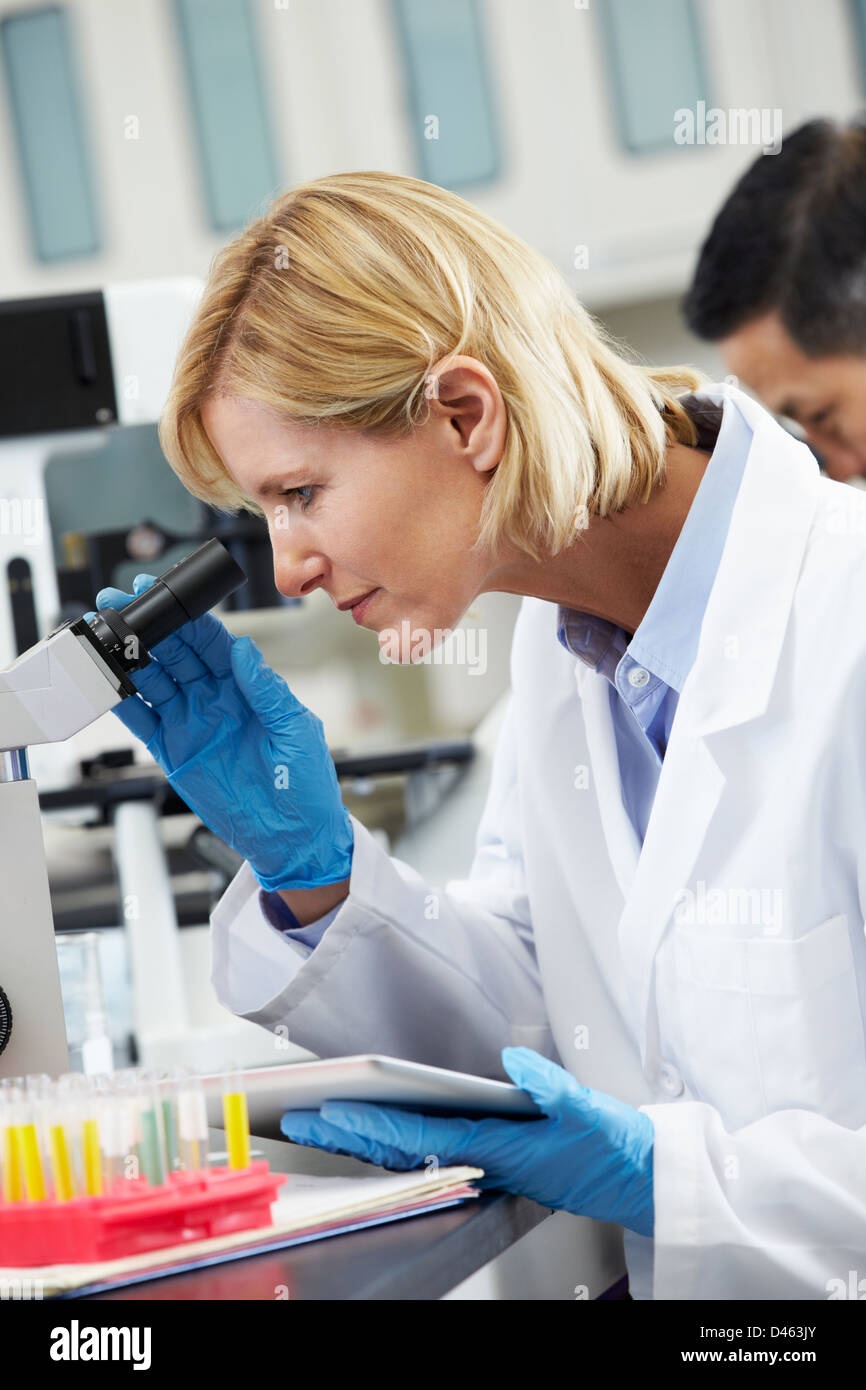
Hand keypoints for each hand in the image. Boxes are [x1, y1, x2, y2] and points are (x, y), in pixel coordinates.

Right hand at [89, 573, 353, 890]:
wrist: (293, 838)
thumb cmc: (307, 784)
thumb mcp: (296, 730)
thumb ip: (267, 691)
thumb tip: (246, 650)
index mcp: (247, 686)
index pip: (212, 641)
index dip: (187, 616)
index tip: (163, 594)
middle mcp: (216, 698)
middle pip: (176, 652)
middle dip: (149, 626)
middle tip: (121, 604)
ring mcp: (192, 723)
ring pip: (154, 680)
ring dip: (130, 657)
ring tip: (107, 637)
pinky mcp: (173, 751)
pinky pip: (142, 721)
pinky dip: (122, 703)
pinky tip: (106, 684)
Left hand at [279, 1047, 653, 1235]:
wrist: (637, 1178)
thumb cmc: (612, 1147)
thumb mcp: (588, 1109)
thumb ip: (549, 1085)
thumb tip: (511, 1061)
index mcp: (498, 1148)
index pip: (420, 1137)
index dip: (372, 1126)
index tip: (332, 1113)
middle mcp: (482, 1161)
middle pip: (401, 1150)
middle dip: (348, 1136)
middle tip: (300, 1120)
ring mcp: (483, 1165)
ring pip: (410, 1156)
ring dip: (363, 1141)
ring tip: (321, 1122)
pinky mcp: (491, 1162)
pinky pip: (429, 1155)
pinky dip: (393, 1145)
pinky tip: (374, 1134)